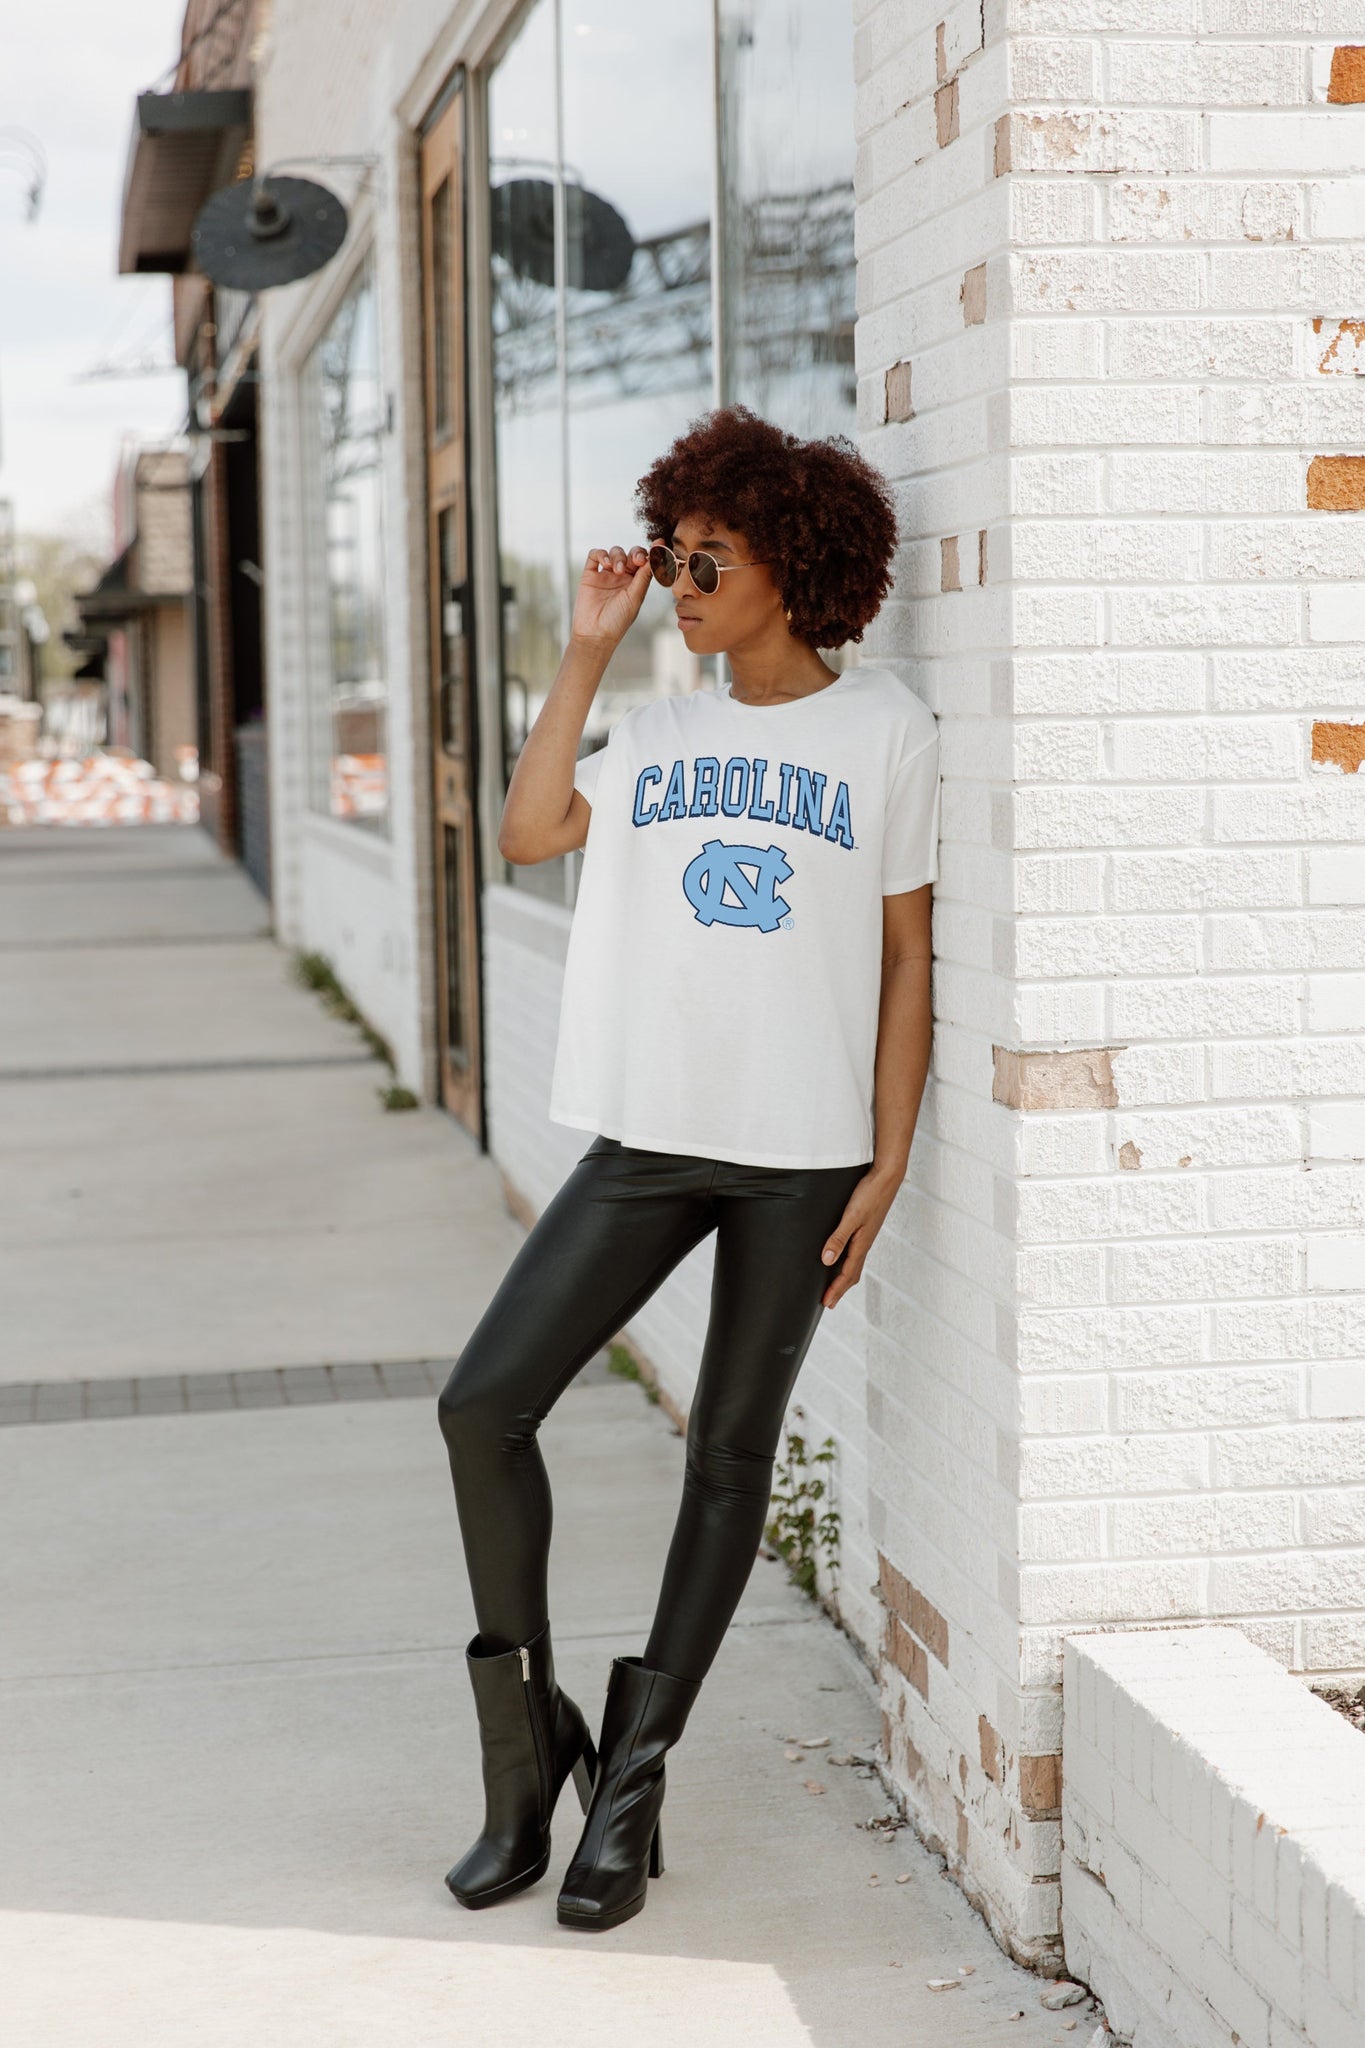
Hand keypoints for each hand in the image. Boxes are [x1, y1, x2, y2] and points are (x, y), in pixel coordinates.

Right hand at [570, 545, 651, 650]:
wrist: (594, 634)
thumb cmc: (617, 621)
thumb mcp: (635, 598)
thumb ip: (644, 576)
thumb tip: (657, 554)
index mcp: (636, 584)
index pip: (646, 563)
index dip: (652, 553)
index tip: (659, 544)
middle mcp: (622, 577)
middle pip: (631, 554)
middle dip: (636, 553)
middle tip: (637, 560)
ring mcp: (606, 575)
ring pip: (615, 552)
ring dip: (619, 556)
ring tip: (618, 570)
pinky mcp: (590, 575)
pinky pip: (595, 555)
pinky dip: (601, 554)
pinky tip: (606, 563)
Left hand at [817, 1166, 902, 1309]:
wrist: (887, 1177)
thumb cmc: (870, 1194)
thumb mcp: (851, 1216)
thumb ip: (838, 1238)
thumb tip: (826, 1261)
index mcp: (862, 1244)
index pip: (846, 1274)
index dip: (835, 1289)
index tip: (826, 1303)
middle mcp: (865, 1243)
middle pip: (852, 1273)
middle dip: (840, 1289)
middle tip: (829, 1302)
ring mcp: (867, 1236)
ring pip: (855, 1263)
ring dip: (844, 1277)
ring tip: (835, 1285)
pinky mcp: (866, 1227)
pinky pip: (857, 1252)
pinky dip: (848, 1262)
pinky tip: (842, 1257)